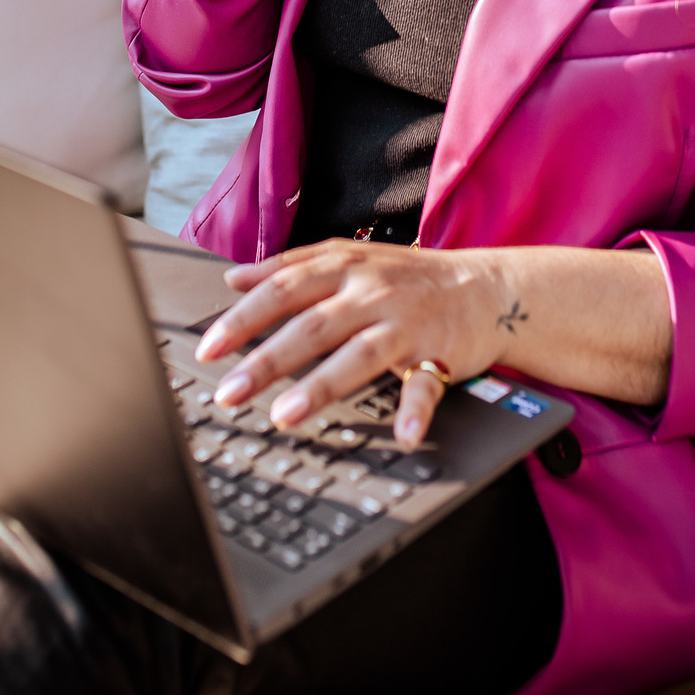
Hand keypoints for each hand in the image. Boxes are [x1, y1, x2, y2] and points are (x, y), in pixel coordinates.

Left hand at [194, 241, 508, 448]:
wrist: (485, 286)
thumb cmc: (407, 278)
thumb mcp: (348, 259)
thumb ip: (291, 266)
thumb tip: (233, 277)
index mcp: (344, 268)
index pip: (283, 288)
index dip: (244, 317)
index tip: (208, 348)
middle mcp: (371, 291)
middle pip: (311, 325)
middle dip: (265, 360)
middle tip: (228, 393)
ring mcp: (406, 322)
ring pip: (358, 354)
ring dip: (321, 386)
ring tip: (285, 416)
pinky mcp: (441, 351)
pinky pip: (427, 384)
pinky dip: (416, 409)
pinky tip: (403, 435)